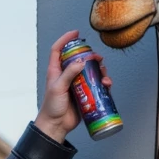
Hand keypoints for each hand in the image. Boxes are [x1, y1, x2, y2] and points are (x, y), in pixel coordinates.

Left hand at [33, 30, 112, 144]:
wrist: (56, 126)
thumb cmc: (52, 107)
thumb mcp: (58, 88)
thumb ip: (68, 73)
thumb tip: (81, 61)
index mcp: (56, 71)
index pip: (58, 50)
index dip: (65, 39)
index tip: (76, 33)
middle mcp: (67, 76)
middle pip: (79, 59)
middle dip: (90, 56)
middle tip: (97, 58)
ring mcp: (77, 85)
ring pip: (90, 72)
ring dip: (99, 70)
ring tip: (103, 74)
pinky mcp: (85, 94)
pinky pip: (96, 85)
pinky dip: (103, 84)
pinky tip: (106, 85)